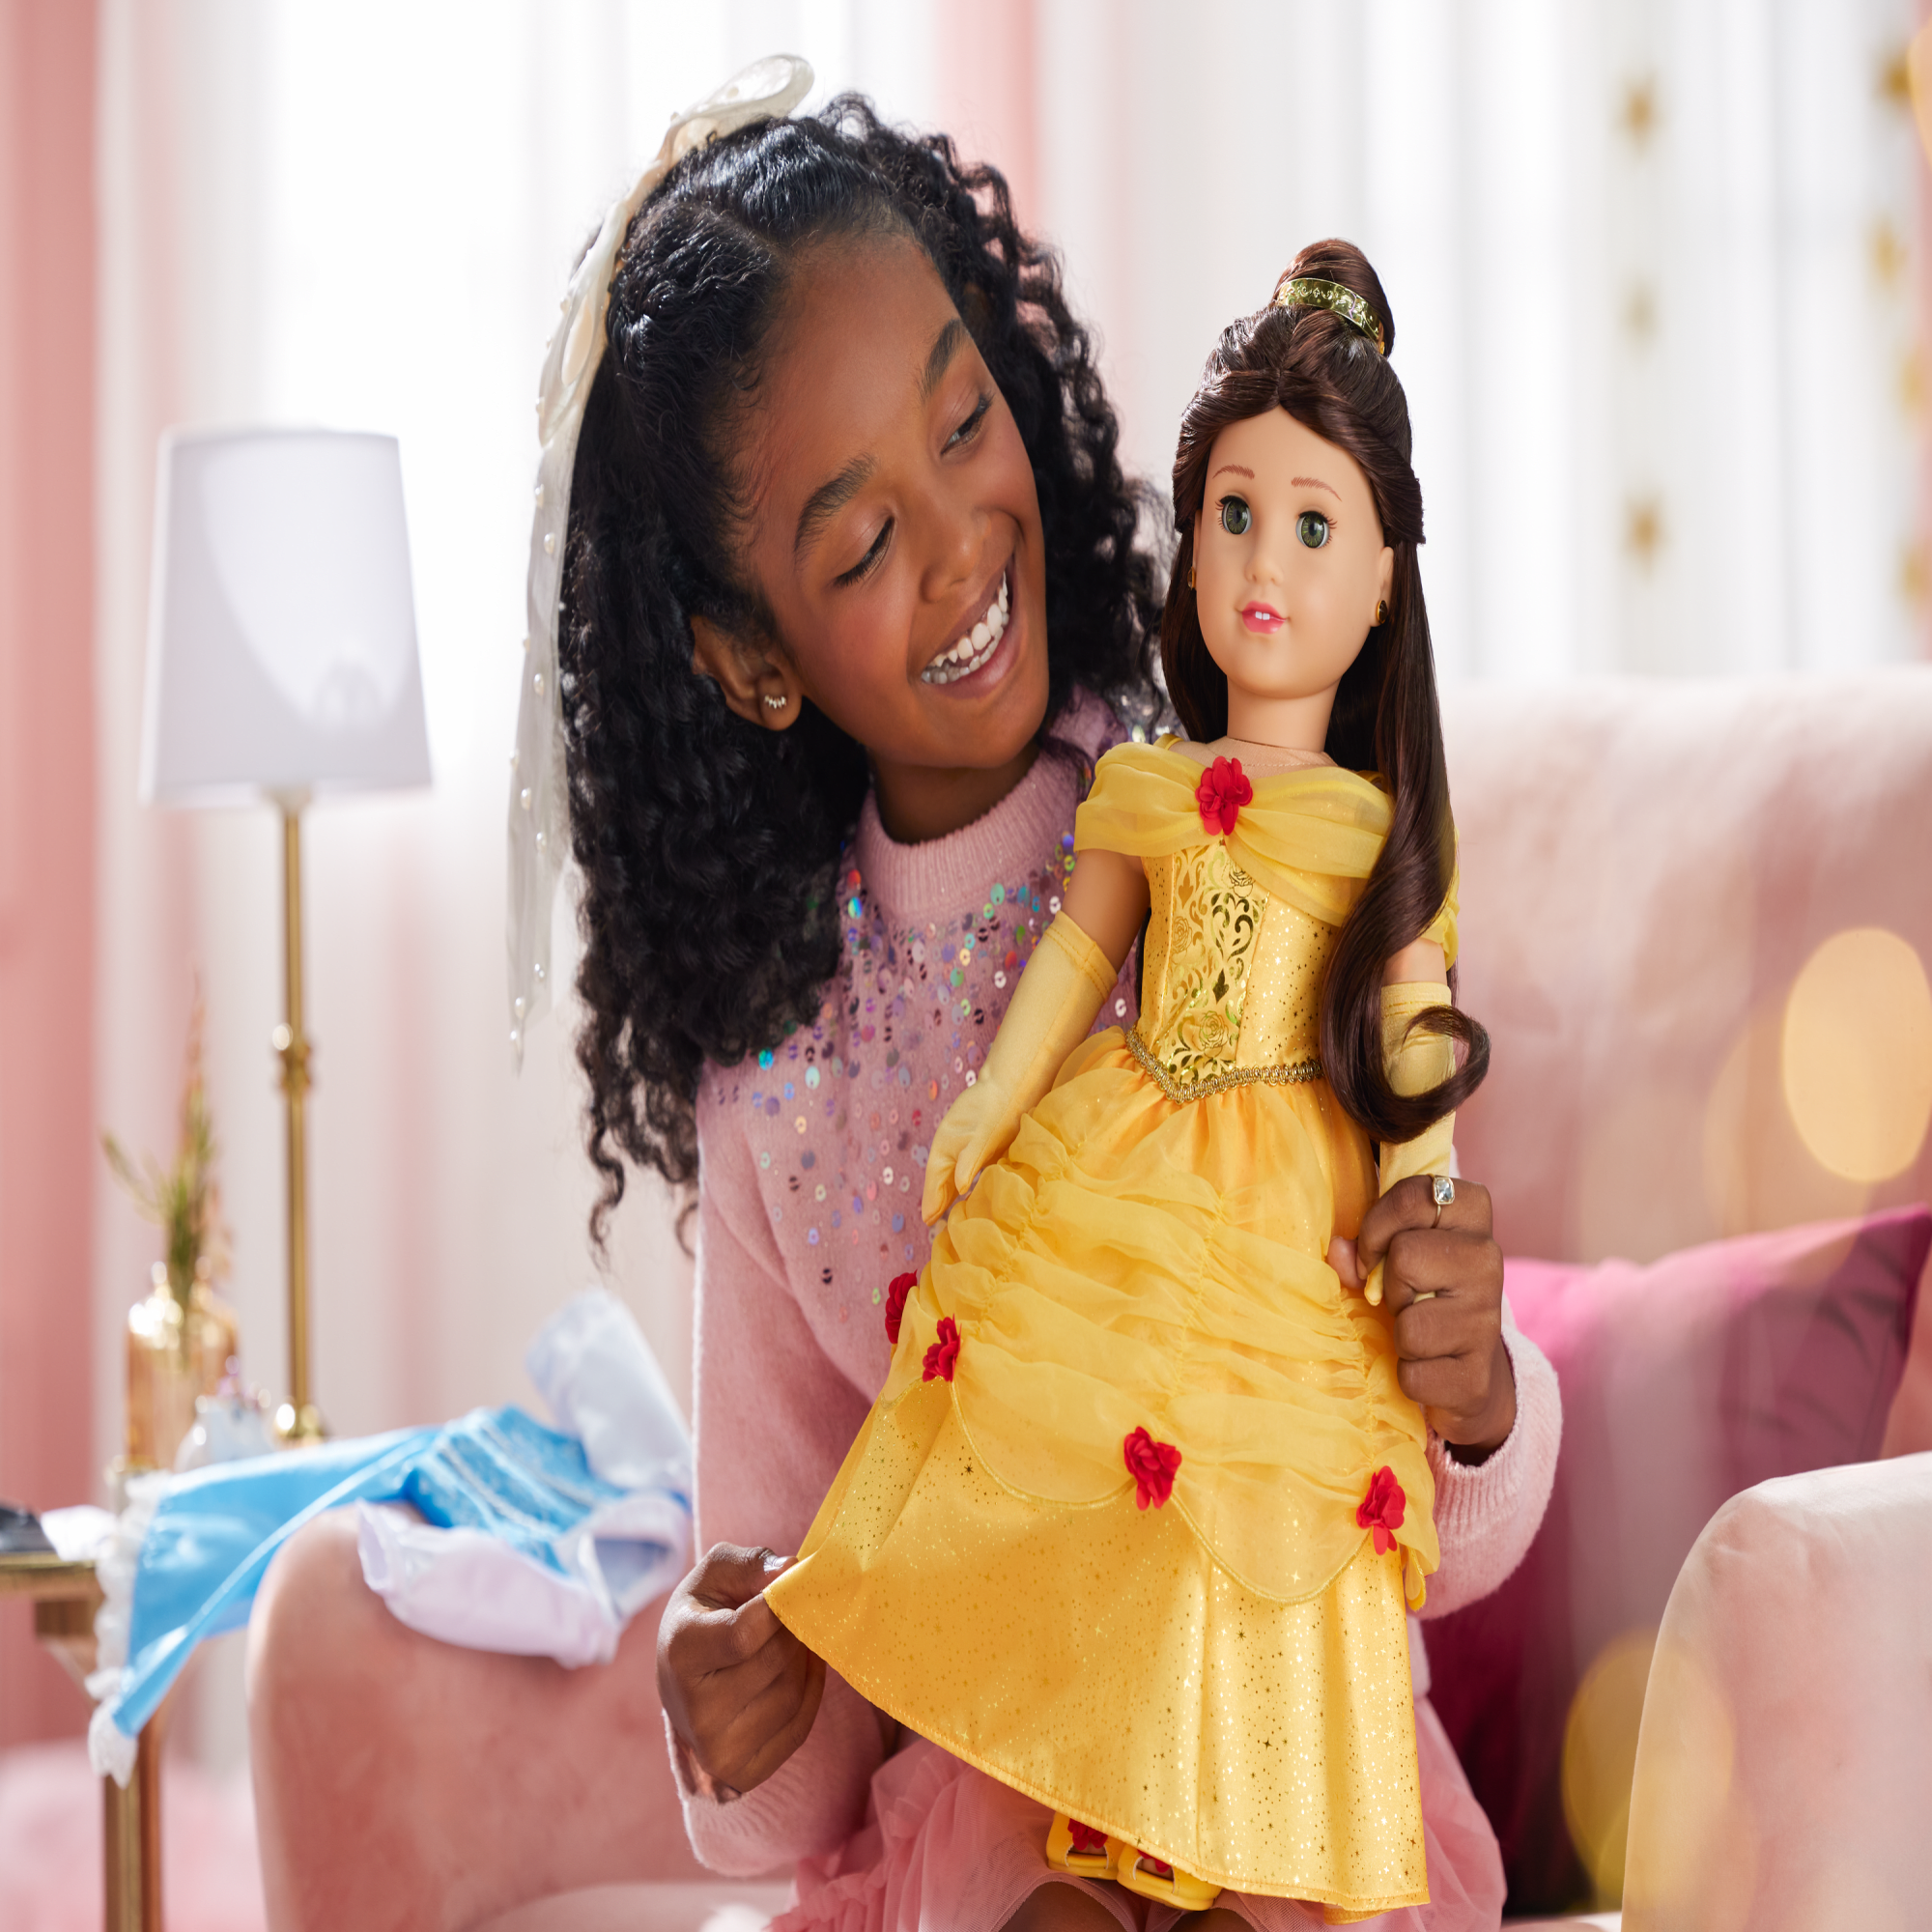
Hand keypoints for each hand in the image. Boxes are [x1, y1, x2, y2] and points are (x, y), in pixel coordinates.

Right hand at [656, 1543, 825, 1797]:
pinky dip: (810, 1692)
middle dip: (795, 1630)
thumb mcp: (714, 1575)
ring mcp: (716, 1749)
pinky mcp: (742, 1774)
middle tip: (797, 1610)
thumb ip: (749, 1563)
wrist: (681, 1685)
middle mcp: (693, 1709)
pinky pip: (800, 1726)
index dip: (779, 1606)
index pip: (746, 1632)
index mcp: (681, 1652)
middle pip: (775, 1662)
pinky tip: (799, 1669)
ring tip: (793, 1638)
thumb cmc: (703, 1616)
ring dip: (804, 1659)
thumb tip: (790, 1570)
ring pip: (792, 1693)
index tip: (795, 1585)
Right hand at [920, 1074, 1012, 1224]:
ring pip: (952, 1175)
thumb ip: (970, 1160)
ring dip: (948, 1193)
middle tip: (932, 1225)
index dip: (932, 1200)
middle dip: (937, 1200)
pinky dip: (963, 1184)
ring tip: (946, 1215)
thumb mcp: (982, 1134)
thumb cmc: (995, 1108)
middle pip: (940, 1180)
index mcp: (944, 1146)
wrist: (1010, 1084)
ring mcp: (963, 1146)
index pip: (935, 1180)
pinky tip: (968, 1193)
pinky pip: (965, 1171)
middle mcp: (950, 1148)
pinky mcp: (979, 1146)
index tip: (927, 1221)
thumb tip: (961, 1187)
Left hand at [1329, 1176, 1515, 1462]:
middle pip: (1405, 1256)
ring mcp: (1488, 1318)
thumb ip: (1366, 1245)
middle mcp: (1488, 1258)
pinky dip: (1407, 1375)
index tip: (1374, 1253)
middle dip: (1390, 1284)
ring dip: (1399, 1335)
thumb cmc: (1423, 1296)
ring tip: (1419, 1332)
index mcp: (1470, 1215)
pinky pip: (1413, 1373)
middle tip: (1405, 1298)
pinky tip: (1429, 1366)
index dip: (1378, 1226)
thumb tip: (1338, 1250)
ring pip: (1409, 1323)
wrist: (1468, 1371)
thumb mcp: (1397, 1257)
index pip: (1415, 1196)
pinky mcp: (1477, 1374)